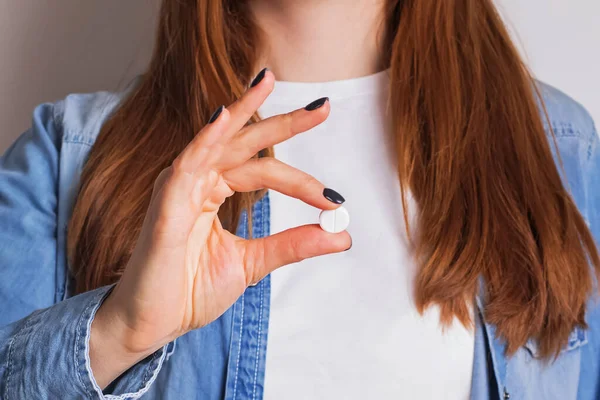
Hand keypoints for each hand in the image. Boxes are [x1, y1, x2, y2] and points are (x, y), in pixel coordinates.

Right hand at [90, 69, 350, 387]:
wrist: (153, 324)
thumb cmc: (190, 289)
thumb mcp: (252, 263)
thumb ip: (292, 244)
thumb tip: (341, 235)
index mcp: (214, 190)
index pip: (264, 171)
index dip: (302, 182)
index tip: (336, 202)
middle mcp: (197, 181)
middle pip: (245, 142)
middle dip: (284, 122)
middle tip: (323, 107)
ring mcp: (178, 189)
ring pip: (215, 140)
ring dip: (242, 110)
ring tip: (266, 80)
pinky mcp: (164, 205)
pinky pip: (184, 165)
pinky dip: (203, 140)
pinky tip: (222, 118)